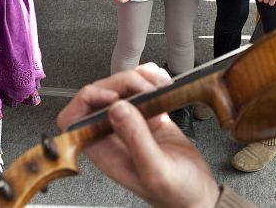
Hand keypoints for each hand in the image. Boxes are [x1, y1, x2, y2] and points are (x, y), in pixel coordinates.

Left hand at [57, 64, 219, 207]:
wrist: (199, 196)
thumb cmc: (176, 194)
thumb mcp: (155, 171)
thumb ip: (135, 140)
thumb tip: (116, 109)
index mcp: (104, 150)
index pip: (75, 118)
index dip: (87, 100)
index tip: (113, 96)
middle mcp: (114, 135)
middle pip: (101, 94)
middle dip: (123, 83)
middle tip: (145, 90)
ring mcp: (132, 123)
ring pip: (123, 87)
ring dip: (140, 79)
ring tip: (158, 87)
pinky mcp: (150, 115)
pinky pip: (144, 88)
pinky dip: (154, 80)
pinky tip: (165, 86)